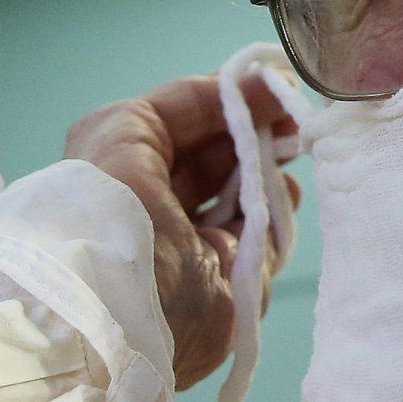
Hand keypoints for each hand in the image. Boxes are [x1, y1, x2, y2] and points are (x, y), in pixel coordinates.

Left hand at [65, 73, 300, 390]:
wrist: (113, 316)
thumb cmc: (110, 209)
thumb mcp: (119, 130)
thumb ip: (179, 101)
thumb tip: (243, 87)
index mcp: (123, 168)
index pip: (184, 121)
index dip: (228, 99)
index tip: (274, 85)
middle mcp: (158, 206)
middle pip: (219, 155)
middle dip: (254, 132)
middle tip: (291, 119)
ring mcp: (194, 248)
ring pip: (247, 197)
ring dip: (269, 172)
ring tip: (289, 155)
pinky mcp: (227, 286)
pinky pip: (264, 243)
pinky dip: (279, 218)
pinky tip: (285, 198)